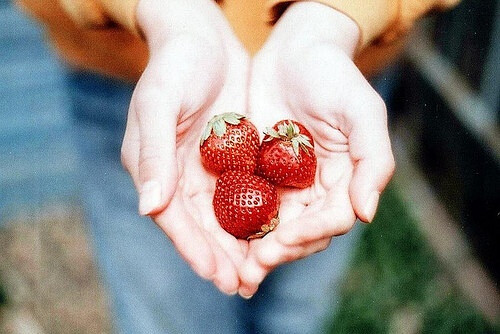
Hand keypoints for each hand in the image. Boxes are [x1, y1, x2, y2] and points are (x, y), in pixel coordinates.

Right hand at [120, 0, 249, 293]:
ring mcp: (205, 169)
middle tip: (242, 286)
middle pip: (200, 226)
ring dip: (240, 245)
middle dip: (220, 257)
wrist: (202, 39)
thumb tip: (148, 208)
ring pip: (223, 216)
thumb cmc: (175, 65)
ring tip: (258, 274)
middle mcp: (178, 175)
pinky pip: (243, 194)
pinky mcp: (230, 159)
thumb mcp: (159, 103)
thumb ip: (153, 154)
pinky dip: (255, 216)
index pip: (173, 218)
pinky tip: (273, 233)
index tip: (215, 274)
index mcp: (154, 168)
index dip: (193, 248)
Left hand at [238, 2, 394, 296]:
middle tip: (253, 266)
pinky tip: (217, 237)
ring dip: (255, 248)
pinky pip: (245, 203)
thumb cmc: (334, 76)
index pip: (332, 220)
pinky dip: (235, 223)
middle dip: (279, 251)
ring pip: (271, 226)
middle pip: (300, 233)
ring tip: (234, 266)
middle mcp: (315, 190)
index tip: (285, 239)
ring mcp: (284, 184)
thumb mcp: (362, 111)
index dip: (311, 234)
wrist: (295, 51)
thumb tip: (367, 213)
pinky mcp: (256, 174)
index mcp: (344, 181)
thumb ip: (373, 160)